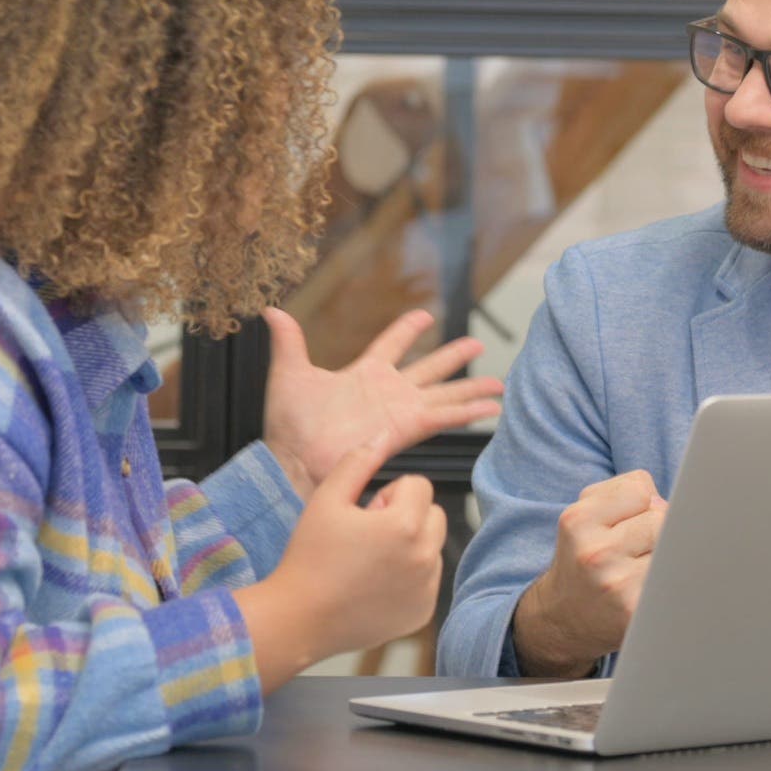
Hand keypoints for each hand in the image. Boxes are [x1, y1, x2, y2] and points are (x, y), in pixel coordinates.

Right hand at [233, 438, 447, 692]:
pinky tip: (375, 586)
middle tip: (367, 536)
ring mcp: (427, 589)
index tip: (365, 514)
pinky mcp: (422, 612)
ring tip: (369, 562)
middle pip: (434, 514)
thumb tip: (381, 436)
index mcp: (406, 525)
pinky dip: (409, 578)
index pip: (419, 485)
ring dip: (410, 546)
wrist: (299, 619)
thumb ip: (357, 462)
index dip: (388, 494)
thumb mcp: (327, 499)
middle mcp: (425, 558)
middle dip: (406, 517)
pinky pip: (428, 580)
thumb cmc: (309, 558)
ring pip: (432, 547)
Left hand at [261, 307, 503, 498]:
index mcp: (364, 374)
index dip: (408, 330)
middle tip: (478, 343)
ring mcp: (401, 411)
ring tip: (499, 384)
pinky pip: (444, 417)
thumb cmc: (288, 425)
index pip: (391, 345)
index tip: (425, 316)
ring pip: (445, 394)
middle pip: (429, 368)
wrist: (294, 459)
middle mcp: (388, 392)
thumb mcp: (289, 375)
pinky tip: (492, 408)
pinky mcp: (407, 428)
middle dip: (453, 357)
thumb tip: (271, 311)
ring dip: (472, 389)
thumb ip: (288, 342)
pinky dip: (468, 413)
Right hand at [513, 471, 668, 677]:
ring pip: (672, 547)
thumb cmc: (584, 558)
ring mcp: (616, 585)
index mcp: (578, 521)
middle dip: (656, 529)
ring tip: (640, 569)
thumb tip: (679, 503)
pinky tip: (650, 591)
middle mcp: (595, 553)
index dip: (641, 503)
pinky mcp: (636, 612)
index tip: (627, 521)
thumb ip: (625, 493)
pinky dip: (670, 581)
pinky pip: (674, 579)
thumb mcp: (585, 515)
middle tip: (635, 550)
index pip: (641, 487)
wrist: (563, 619)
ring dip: (664, 555)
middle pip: (661, 517)